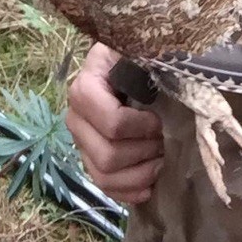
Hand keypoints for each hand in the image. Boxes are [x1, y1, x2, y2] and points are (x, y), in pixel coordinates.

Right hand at [67, 42, 163, 203]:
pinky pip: (104, 187)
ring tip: (160, 160)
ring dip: (139, 174)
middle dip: (143, 153)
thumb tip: (166, 71)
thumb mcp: (139, 50)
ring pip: (104, 175)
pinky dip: (129, 191)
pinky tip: (149, 185)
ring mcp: (81, 141)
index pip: (111, 122)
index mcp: (85, 87)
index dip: (139, 127)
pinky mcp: (89, 159)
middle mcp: (75, 117)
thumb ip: (146, 60)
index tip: (158, 120)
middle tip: (163, 142)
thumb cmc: (135, 59)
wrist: (124, 67)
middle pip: (107, 155)